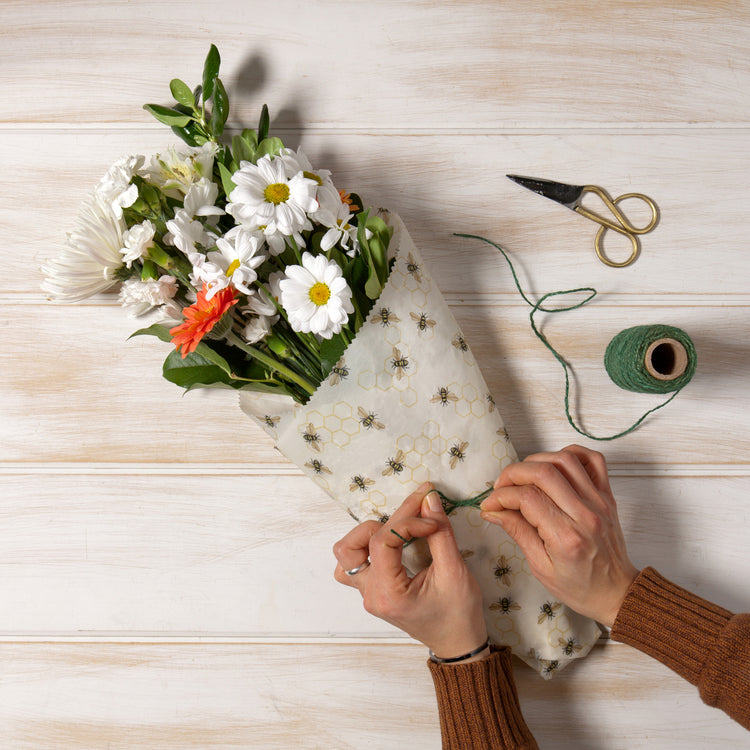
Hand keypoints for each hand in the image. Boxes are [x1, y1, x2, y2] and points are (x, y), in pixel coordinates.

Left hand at [333, 482, 488, 659]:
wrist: (457, 644)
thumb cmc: (458, 614)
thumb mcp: (455, 572)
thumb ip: (440, 532)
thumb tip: (428, 498)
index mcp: (388, 594)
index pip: (382, 541)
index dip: (406, 521)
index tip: (431, 518)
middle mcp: (370, 595)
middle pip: (354, 544)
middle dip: (387, 521)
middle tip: (417, 514)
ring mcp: (367, 594)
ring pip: (345, 554)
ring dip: (368, 534)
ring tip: (398, 529)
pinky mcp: (371, 590)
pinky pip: (352, 564)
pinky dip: (365, 548)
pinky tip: (388, 543)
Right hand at [480, 445, 638, 627]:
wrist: (616, 592)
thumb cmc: (579, 586)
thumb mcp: (540, 567)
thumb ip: (517, 532)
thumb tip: (492, 510)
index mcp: (567, 537)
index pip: (527, 498)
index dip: (502, 496)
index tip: (490, 504)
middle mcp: (585, 514)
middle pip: (544, 472)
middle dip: (513, 473)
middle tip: (501, 487)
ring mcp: (599, 501)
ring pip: (565, 459)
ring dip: (537, 460)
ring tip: (523, 476)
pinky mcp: (607, 495)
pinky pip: (592, 460)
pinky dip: (570, 454)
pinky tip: (553, 465)